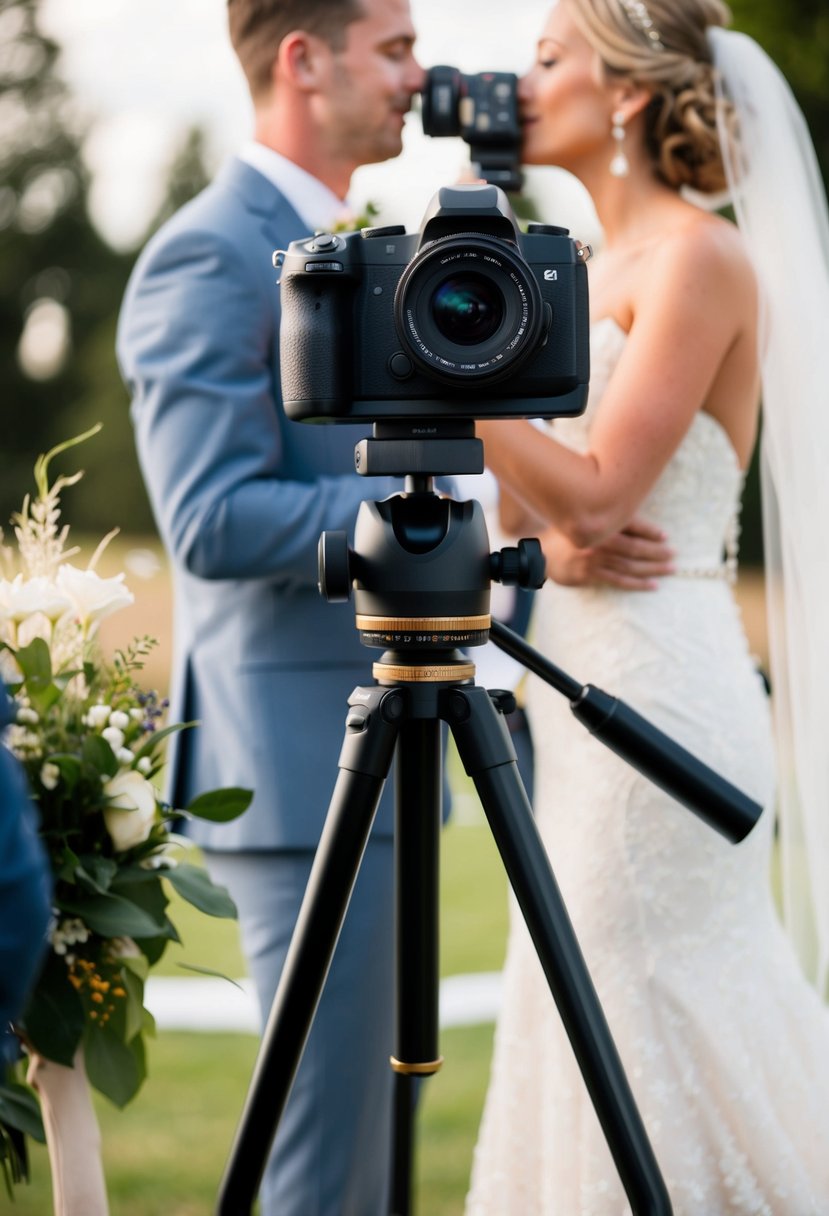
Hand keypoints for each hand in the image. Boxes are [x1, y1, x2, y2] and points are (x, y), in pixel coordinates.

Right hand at [541, 517, 673, 589]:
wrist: (539, 552)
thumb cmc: (567, 534)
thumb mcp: (584, 519)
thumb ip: (608, 518)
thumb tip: (639, 522)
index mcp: (599, 522)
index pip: (631, 525)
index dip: (651, 531)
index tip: (666, 537)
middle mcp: (597, 540)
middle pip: (635, 547)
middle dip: (657, 552)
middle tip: (673, 555)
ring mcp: (593, 559)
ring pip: (630, 565)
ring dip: (653, 568)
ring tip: (669, 570)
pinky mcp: (589, 575)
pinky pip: (619, 581)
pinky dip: (638, 584)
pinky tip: (653, 585)